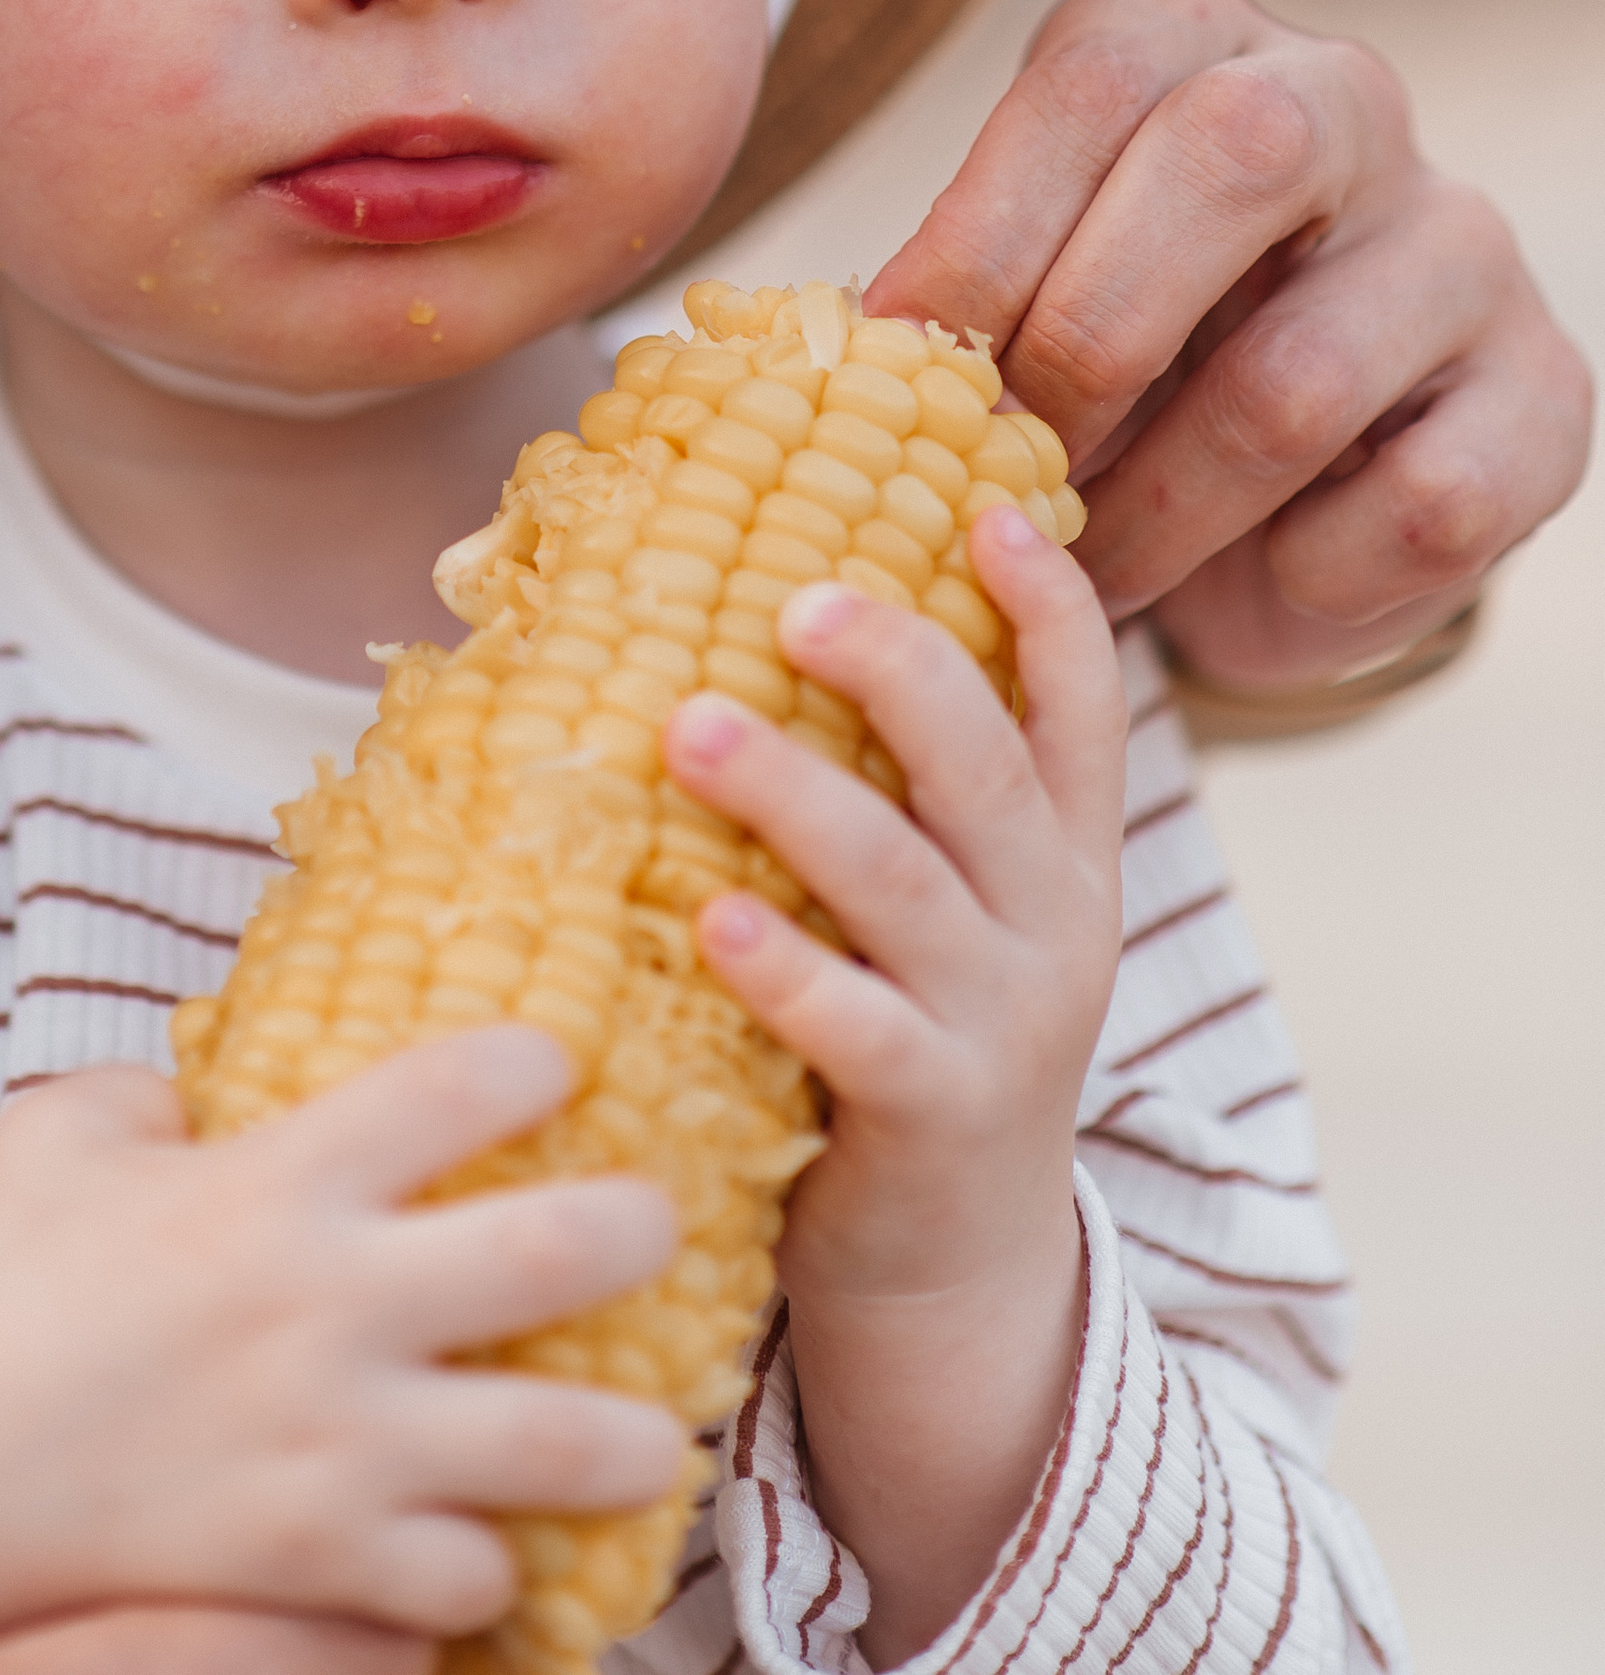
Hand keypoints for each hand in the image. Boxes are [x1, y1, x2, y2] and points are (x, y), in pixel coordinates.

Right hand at [0, 1032, 680, 1674]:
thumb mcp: (56, 1136)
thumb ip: (150, 1098)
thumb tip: (199, 1099)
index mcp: (274, 1177)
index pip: (461, 1082)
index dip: (534, 1060)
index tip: (558, 1062)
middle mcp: (329, 1302)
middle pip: (560, 1251)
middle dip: (642, 1229)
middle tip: (661, 1222)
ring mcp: (335, 1444)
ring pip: (559, 1446)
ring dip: (624, 1439)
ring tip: (650, 1430)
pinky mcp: (316, 1564)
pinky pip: (464, 1580)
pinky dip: (489, 1573)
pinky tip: (496, 1553)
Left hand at [664, 514, 1125, 1666]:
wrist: (956, 1269)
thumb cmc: (913, 1029)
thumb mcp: (948, 900)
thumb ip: (896, 780)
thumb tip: (748, 588)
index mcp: (1059, 850)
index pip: (1080, 700)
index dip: (1048, 600)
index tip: (990, 500)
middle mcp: (1049, 918)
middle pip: (986, 764)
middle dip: (900, 668)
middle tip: (797, 598)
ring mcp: (998, 1018)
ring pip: (903, 880)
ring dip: (795, 794)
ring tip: (690, 728)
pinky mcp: (931, 1113)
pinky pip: (857, 1029)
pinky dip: (785, 969)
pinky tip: (710, 917)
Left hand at [869, 0, 1591, 689]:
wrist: (1284, 483)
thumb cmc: (1108, 354)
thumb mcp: (1015, 285)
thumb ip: (946, 293)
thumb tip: (832, 357)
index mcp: (1189, 28)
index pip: (1089, 77)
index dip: (983, 231)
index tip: (895, 366)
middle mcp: (1345, 95)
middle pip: (1228, 161)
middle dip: (1083, 345)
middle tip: (999, 467)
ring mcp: (1465, 241)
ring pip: (1299, 376)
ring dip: (1159, 510)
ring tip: (1082, 569)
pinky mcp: (1546, 394)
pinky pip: (1416, 505)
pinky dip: (1299, 575)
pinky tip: (1248, 581)